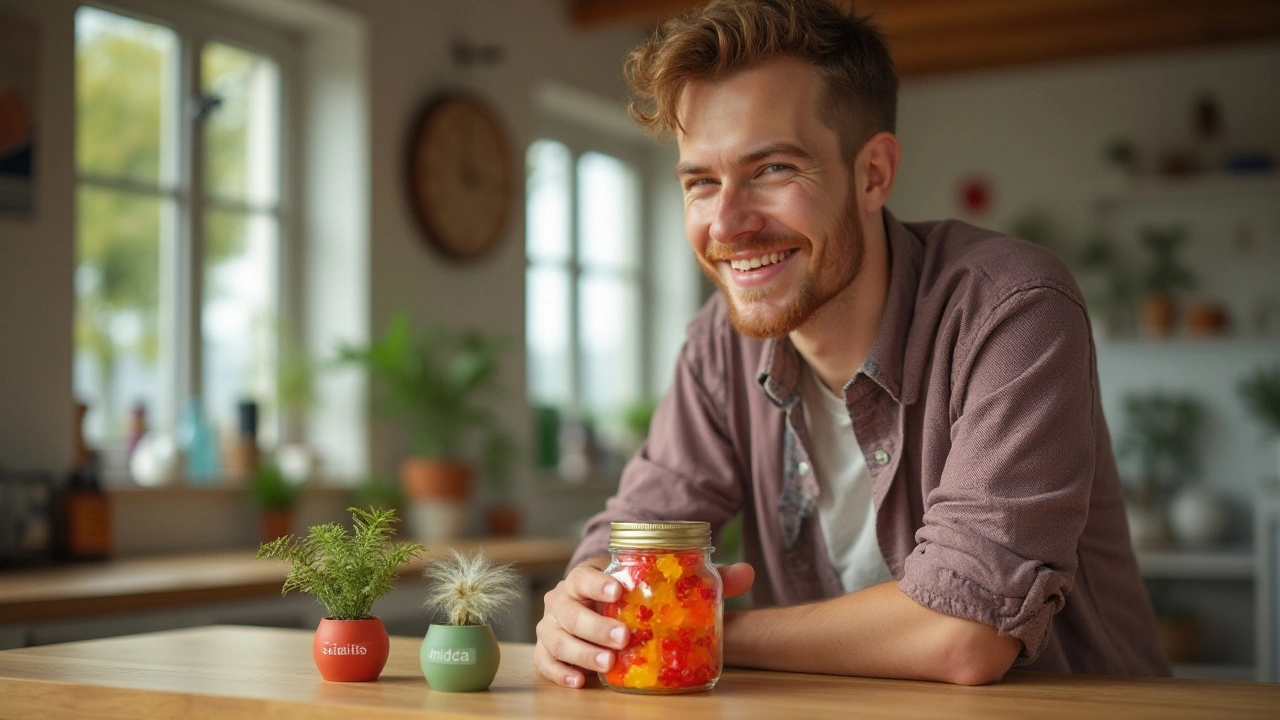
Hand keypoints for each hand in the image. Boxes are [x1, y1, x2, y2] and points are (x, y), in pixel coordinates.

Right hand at [534, 559, 753, 687]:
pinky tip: (581, 682)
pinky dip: (559, 673)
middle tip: (624, 638)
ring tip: (609, 663)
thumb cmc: (630, 596)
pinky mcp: (550, 652)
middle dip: (594, 625)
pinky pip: (545, 663)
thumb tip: (746, 573)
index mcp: (585, 578)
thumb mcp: (661, 585)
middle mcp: (563, 600)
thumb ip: (701, 578)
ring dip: (581, 652)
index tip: (618, 592)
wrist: (596, 608)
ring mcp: (552, 627)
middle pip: (568, 611)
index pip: (583, 575)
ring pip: (556, 638)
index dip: (597, 583)